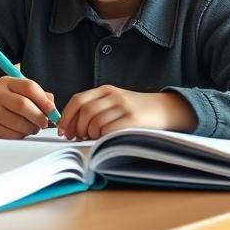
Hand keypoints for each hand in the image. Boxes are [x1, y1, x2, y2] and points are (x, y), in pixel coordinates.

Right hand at [0, 76, 55, 137]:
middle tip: (44, 122)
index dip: (44, 100)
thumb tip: (52, 106)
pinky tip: (21, 132)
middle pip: (24, 105)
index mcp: (7, 82)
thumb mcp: (17, 91)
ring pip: (19, 123)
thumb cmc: (4, 101)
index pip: (29, 87)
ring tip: (33, 127)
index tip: (52, 110)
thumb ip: (37, 95)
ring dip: (32, 128)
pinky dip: (21, 135)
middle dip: (39, 117)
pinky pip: (12, 135)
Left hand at [57, 87, 194, 140]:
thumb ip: (96, 108)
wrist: (167, 109)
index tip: (63, 130)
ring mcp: (125, 107)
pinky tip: (105, 140)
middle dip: (77, 128)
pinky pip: (109, 131)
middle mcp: (114, 96)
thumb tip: (72, 126)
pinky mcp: (133, 121)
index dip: (67, 116)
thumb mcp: (116, 102)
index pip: (78, 100)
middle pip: (85, 112)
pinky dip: (102, 138)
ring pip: (95, 123)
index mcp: (106, 90)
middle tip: (78, 138)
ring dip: (90, 134)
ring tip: (94, 138)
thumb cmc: (137, 110)